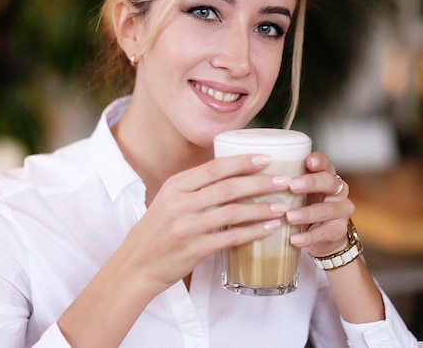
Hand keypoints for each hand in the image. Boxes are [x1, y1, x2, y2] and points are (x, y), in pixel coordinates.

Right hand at [114, 154, 294, 292]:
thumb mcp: (168, 201)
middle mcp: (180, 202)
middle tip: (285, 180)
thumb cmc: (156, 231)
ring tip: (283, 206)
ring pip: (233, 212)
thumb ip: (194, 188)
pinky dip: (253, 232)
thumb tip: (229, 175)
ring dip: (262, 209)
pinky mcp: (194, 248)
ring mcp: (187, 226)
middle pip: (228, 187)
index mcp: (175, 186)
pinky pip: (230, 238)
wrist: (136, 264)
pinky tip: (269, 228)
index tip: (266, 158)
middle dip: (260, 182)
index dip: (242, 162)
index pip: (214, 168)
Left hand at [286, 151, 354, 256]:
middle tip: (292, 186)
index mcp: (325, 175)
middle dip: (311, 183)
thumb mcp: (294, 191)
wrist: (320, 236)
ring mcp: (341, 210)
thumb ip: (282, 181)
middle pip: (329, 182)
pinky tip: (294, 239)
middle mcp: (337, 190)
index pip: (325, 163)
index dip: (319, 161)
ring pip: (327, 209)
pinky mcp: (339, 231)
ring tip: (289, 217)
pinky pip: (324, 233)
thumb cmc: (302, 205)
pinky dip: (308, 237)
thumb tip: (249, 169)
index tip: (308, 161)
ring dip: (306, 213)